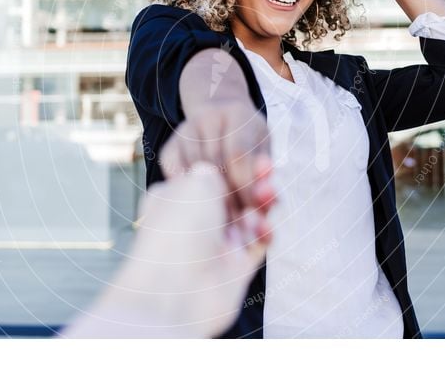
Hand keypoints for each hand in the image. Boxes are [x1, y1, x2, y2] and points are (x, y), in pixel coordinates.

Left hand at [59, 162, 275, 337]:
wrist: (175, 290)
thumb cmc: (178, 230)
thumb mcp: (196, 181)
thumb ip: (215, 171)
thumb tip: (223, 175)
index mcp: (176, 197)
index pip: (209, 176)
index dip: (232, 164)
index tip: (251, 154)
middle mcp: (194, 222)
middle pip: (233, 196)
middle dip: (252, 182)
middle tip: (266, 170)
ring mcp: (215, 246)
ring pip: (249, 218)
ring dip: (261, 205)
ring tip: (268, 194)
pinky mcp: (234, 269)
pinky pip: (257, 244)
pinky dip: (264, 232)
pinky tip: (263, 225)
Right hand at [159, 99, 273, 224]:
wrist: (220, 115)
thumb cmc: (248, 139)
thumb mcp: (263, 149)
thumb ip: (265, 175)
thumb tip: (273, 202)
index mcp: (237, 114)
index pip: (237, 154)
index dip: (245, 186)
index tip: (252, 210)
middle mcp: (207, 117)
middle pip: (214, 164)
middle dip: (228, 197)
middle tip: (238, 221)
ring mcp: (185, 131)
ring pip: (193, 171)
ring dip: (209, 200)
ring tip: (224, 220)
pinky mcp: (169, 146)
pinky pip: (174, 174)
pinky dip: (187, 193)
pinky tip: (202, 207)